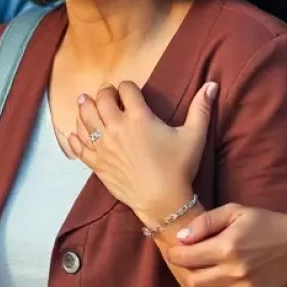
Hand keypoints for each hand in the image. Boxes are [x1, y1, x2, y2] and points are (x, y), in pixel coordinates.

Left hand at [68, 81, 215, 228]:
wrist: (163, 202)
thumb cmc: (179, 168)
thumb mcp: (194, 136)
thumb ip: (201, 108)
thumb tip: (212, 84)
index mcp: (139, 117)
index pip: (126, 88)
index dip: (127, 86)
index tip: (130, 91)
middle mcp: (117, 128)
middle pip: (101, 99)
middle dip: (105, 93)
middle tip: (109, 95)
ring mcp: (104, 146)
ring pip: (85, 118)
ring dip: (85, 108)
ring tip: (86, 102)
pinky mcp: (96, 163)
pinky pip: (78, 146)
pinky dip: (74, 137)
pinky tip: (76, 133)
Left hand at [166, 204, 286, 286]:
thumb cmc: (265, 223)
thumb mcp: (235, 211)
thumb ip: (205, 222)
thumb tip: (181, 237)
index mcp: (227, 246)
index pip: (187, 258)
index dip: (175, 255)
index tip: (173, 251)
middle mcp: (234, 272)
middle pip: (194, 283)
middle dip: (185, 272)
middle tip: (188, 263)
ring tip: (206, 273)